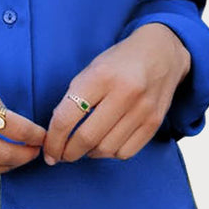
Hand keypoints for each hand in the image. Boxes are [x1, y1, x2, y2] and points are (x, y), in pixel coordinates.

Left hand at [42, 23, 191, 164]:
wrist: (160, 52)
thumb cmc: (119, 62)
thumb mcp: (91, 70)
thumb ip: (73, 98)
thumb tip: (57, 133)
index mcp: (100, 76)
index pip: (67, 118)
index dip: (53, 140)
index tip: (48, 151)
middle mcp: (124, 93)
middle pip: (86, 138)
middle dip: (67, 153)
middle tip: (60, 155)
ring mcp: (142, 109)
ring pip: (106, 149)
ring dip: (88, 154)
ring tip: (83, 147)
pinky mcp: (155, 122)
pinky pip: (126, 152)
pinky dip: (110, 154)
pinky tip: (105, 144)